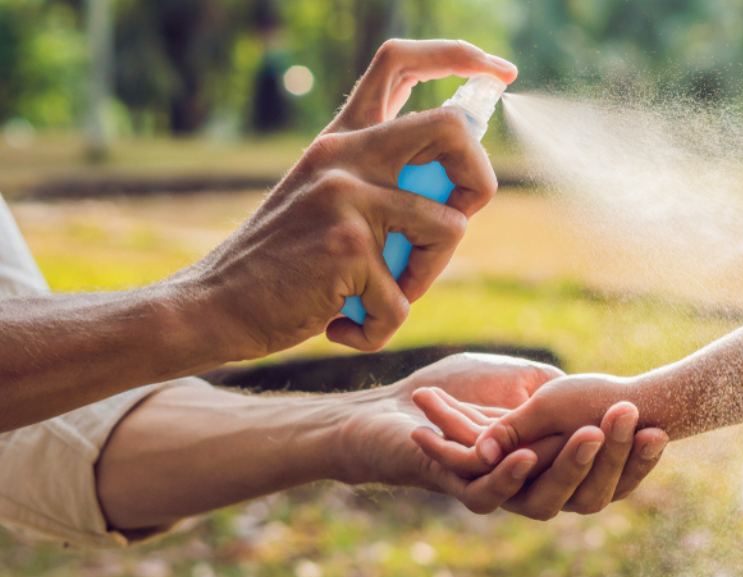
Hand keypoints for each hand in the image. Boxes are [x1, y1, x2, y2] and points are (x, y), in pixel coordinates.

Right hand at [178, 40, 518, 360]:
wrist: (215, 305)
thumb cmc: (284, 265)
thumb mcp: (327, 201)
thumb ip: (382, 183)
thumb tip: (461, 188)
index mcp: (341, 139)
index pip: (399, 63)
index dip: (458, 56)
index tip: (499, 72)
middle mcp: (344, 155)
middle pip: (451, 129)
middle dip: (480, 179)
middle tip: (458, 219)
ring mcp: (346, 197)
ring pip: (449, 228)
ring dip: (427, 277)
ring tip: (381, 295)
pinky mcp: (348, 247)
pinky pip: (405, 299)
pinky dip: (382, 327)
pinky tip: (344, 325)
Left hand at [336, 356, 666, 518]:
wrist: (395, 406)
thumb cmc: (459, 390)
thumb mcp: (527, 382)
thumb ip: (563, 395)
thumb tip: (614, 399)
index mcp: (555, 468)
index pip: (609, 474)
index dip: (635, 458)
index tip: (660, 430)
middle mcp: (533, 489)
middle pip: (586, 491)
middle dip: (611, 455)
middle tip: (629, 418)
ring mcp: (499, 494)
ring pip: (544, 498)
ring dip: (568, 464)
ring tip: (589, 434)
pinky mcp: (460, 491)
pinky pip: (491, 495)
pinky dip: (508, 475)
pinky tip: (524, 456)